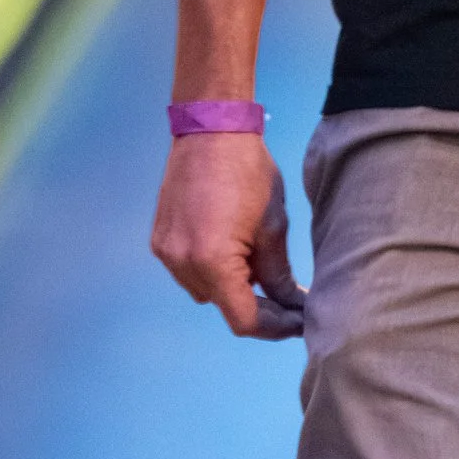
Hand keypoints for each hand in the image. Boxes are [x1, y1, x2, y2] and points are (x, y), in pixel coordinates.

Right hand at [151, 132, 299, 334]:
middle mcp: (182, 264)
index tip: (298, 321)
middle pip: (225, 306)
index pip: (244, 319)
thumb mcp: (273, 227)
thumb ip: (279, 275)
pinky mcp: (160, 242)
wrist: (210, 132)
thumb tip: (292, 306)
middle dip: (259, 304)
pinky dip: (213, 270)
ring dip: (234, 287)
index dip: (274, 327)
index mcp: (212, 262)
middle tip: (288, 295)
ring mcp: (166, 254)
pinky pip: (190, 272)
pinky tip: (233, 248)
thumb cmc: (248, 173)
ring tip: (258, 262)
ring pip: (207, 292)